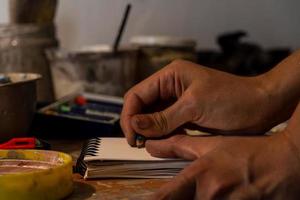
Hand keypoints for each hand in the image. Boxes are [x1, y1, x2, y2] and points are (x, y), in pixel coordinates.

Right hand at [121, 60, 284, 145]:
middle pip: (141, 106)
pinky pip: (164, 125)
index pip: (137, 94)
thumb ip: (163, 117)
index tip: (132, 137)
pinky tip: (162, 143)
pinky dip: (161, 135)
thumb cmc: (234, 98)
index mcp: (170, 75)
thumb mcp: (194, 106)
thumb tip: (135, 124)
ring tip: (149, 145)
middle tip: (138, 144)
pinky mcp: (184, 114)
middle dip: (137, 125)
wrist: (261, 107)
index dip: (129, 115)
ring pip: (151, 117)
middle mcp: (170, 86)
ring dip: (148, 131)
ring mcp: (177, 101)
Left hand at [145, 132, 299, 199]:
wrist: (284, 163)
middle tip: (189, 191)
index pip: (165, 197)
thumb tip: (151, 145)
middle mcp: (211, 196)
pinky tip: (223, 196)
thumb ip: (177, 146)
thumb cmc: (247, 151)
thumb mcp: (210, 144)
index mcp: (200, 177)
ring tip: (212, 190)